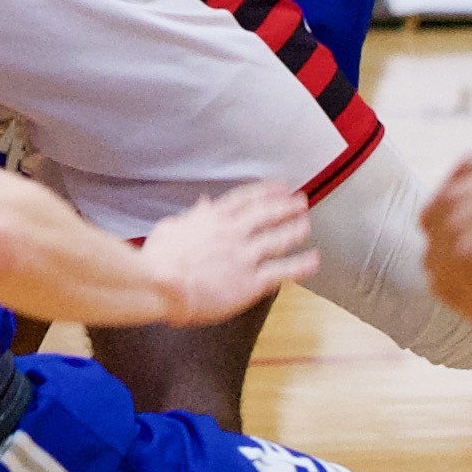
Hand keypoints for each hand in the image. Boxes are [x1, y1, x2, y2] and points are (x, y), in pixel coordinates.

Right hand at [141, 182, 321, 324]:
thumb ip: (191, 216)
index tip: (280, 187)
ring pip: (278, 239)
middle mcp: (233, 233)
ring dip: (296, 230)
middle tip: (301, 201)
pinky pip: (281, 271)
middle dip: (286, 206)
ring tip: (307, 225)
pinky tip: (313, 260)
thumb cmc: (158, 260)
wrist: (160, 284)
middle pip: (267, 214)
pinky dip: (300, 265)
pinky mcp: (250, 282)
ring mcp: (244, 256)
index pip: (246, 199)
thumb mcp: (171, 227)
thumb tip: (202, 205)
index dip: (266, 191)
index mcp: (212, 218)